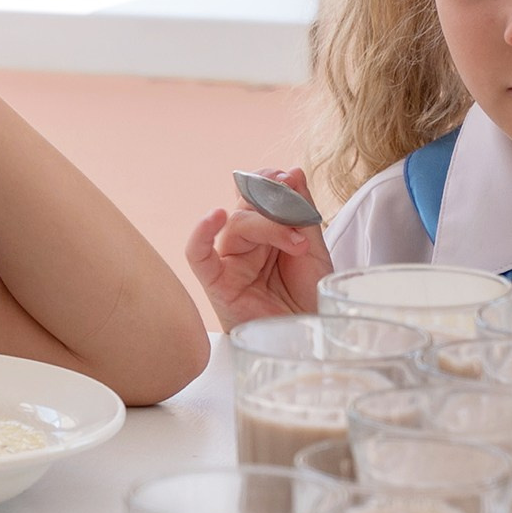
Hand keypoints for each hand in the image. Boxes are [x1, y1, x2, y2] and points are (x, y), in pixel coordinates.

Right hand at [184, 170, 330, 329]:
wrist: (311, 341)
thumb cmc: (309, 302)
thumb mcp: (314, 250)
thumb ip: (301, 212)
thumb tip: (292, 171)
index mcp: (266, 232)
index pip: (257, 193)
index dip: (270, 181)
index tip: (289, 177)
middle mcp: (245, 244)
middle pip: (248, 204)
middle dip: (274, 201)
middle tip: (298, 212)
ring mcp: (229, 262)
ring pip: (235, 224)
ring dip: (268, 225)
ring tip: (296, 245)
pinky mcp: (217, 283)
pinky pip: (197, 256)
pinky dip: (200, 234)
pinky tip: (213, 218)